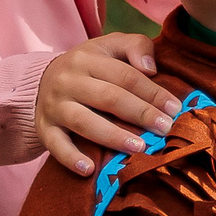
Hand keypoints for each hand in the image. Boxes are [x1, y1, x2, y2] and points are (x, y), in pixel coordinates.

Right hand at [35, 34, 177, 174]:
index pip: (126, 76)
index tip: (174, 109)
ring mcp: (54, 105)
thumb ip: (135, 46)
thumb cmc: (89, 66)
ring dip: (112, 136)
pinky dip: (71, 157)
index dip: (152, 93)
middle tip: (164, 129)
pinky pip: (55, 144)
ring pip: (83, 121)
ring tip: (138, 148)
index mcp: (88, 58)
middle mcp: (68, 80)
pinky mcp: (44, 128)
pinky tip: (89, 169)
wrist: (40, 81)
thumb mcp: (110, 46)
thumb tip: (150, 68)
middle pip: (109, 97)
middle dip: (140, 114)